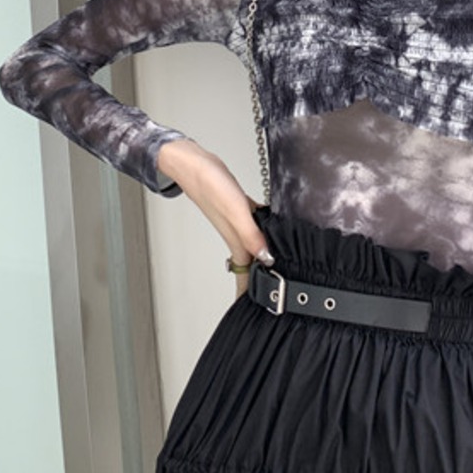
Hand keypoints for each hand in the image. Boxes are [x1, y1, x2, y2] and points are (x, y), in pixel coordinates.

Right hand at [156, 140, 273, 296]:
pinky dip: (264, 232)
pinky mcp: (240, 208)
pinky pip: (255, 226)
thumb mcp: (235, 209)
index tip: (267, 311)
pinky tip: (275, 228)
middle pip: (252, 266)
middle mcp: (237, 235)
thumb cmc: (208, 182)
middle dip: (263, 282)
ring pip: (254, 247)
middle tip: (279, 297)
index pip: (246, 276)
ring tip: (280, 270)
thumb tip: (267, 258)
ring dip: (264, 258)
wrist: (193, 162)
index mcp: (236, 241)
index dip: (254, 295)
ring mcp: (238, 222)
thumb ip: (251, 234)